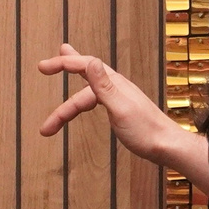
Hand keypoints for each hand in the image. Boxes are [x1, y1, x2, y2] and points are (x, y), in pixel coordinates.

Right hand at [36, 42, 208, 187]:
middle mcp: (115, 86)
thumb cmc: (145, 131)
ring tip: (52, 112)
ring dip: (67, 105)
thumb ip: (104, 86)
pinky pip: (95, 101)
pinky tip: (82, 103)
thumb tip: (91, 62)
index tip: (41, 67)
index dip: (62, 64)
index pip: (84, 66)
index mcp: (114, 84)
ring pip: (86, 95)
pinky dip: (82, 102)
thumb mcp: (120, 108)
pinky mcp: (120, 110)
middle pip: (82, 78)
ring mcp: (118, 98)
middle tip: (43, 67)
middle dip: (63, 73)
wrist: (167, 146)